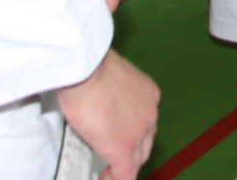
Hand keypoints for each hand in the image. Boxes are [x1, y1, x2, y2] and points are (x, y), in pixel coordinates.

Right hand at [57, 49, 158, 179]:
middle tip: (113, 160)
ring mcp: (139, 133)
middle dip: (131, 154)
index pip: (144, 122)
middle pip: (145, 143)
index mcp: (147, 94)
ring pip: (137, 160)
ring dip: (122, 168)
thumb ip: (110, 91)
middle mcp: (149, 113)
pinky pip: (125, 174)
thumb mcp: (109, 77)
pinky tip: (105, 178)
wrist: (87, 71)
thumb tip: (97, 96)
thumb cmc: (90, 67)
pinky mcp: (123, 149)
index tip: (118, 137)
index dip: (133, 134)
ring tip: (107, 173)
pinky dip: (116, 179)